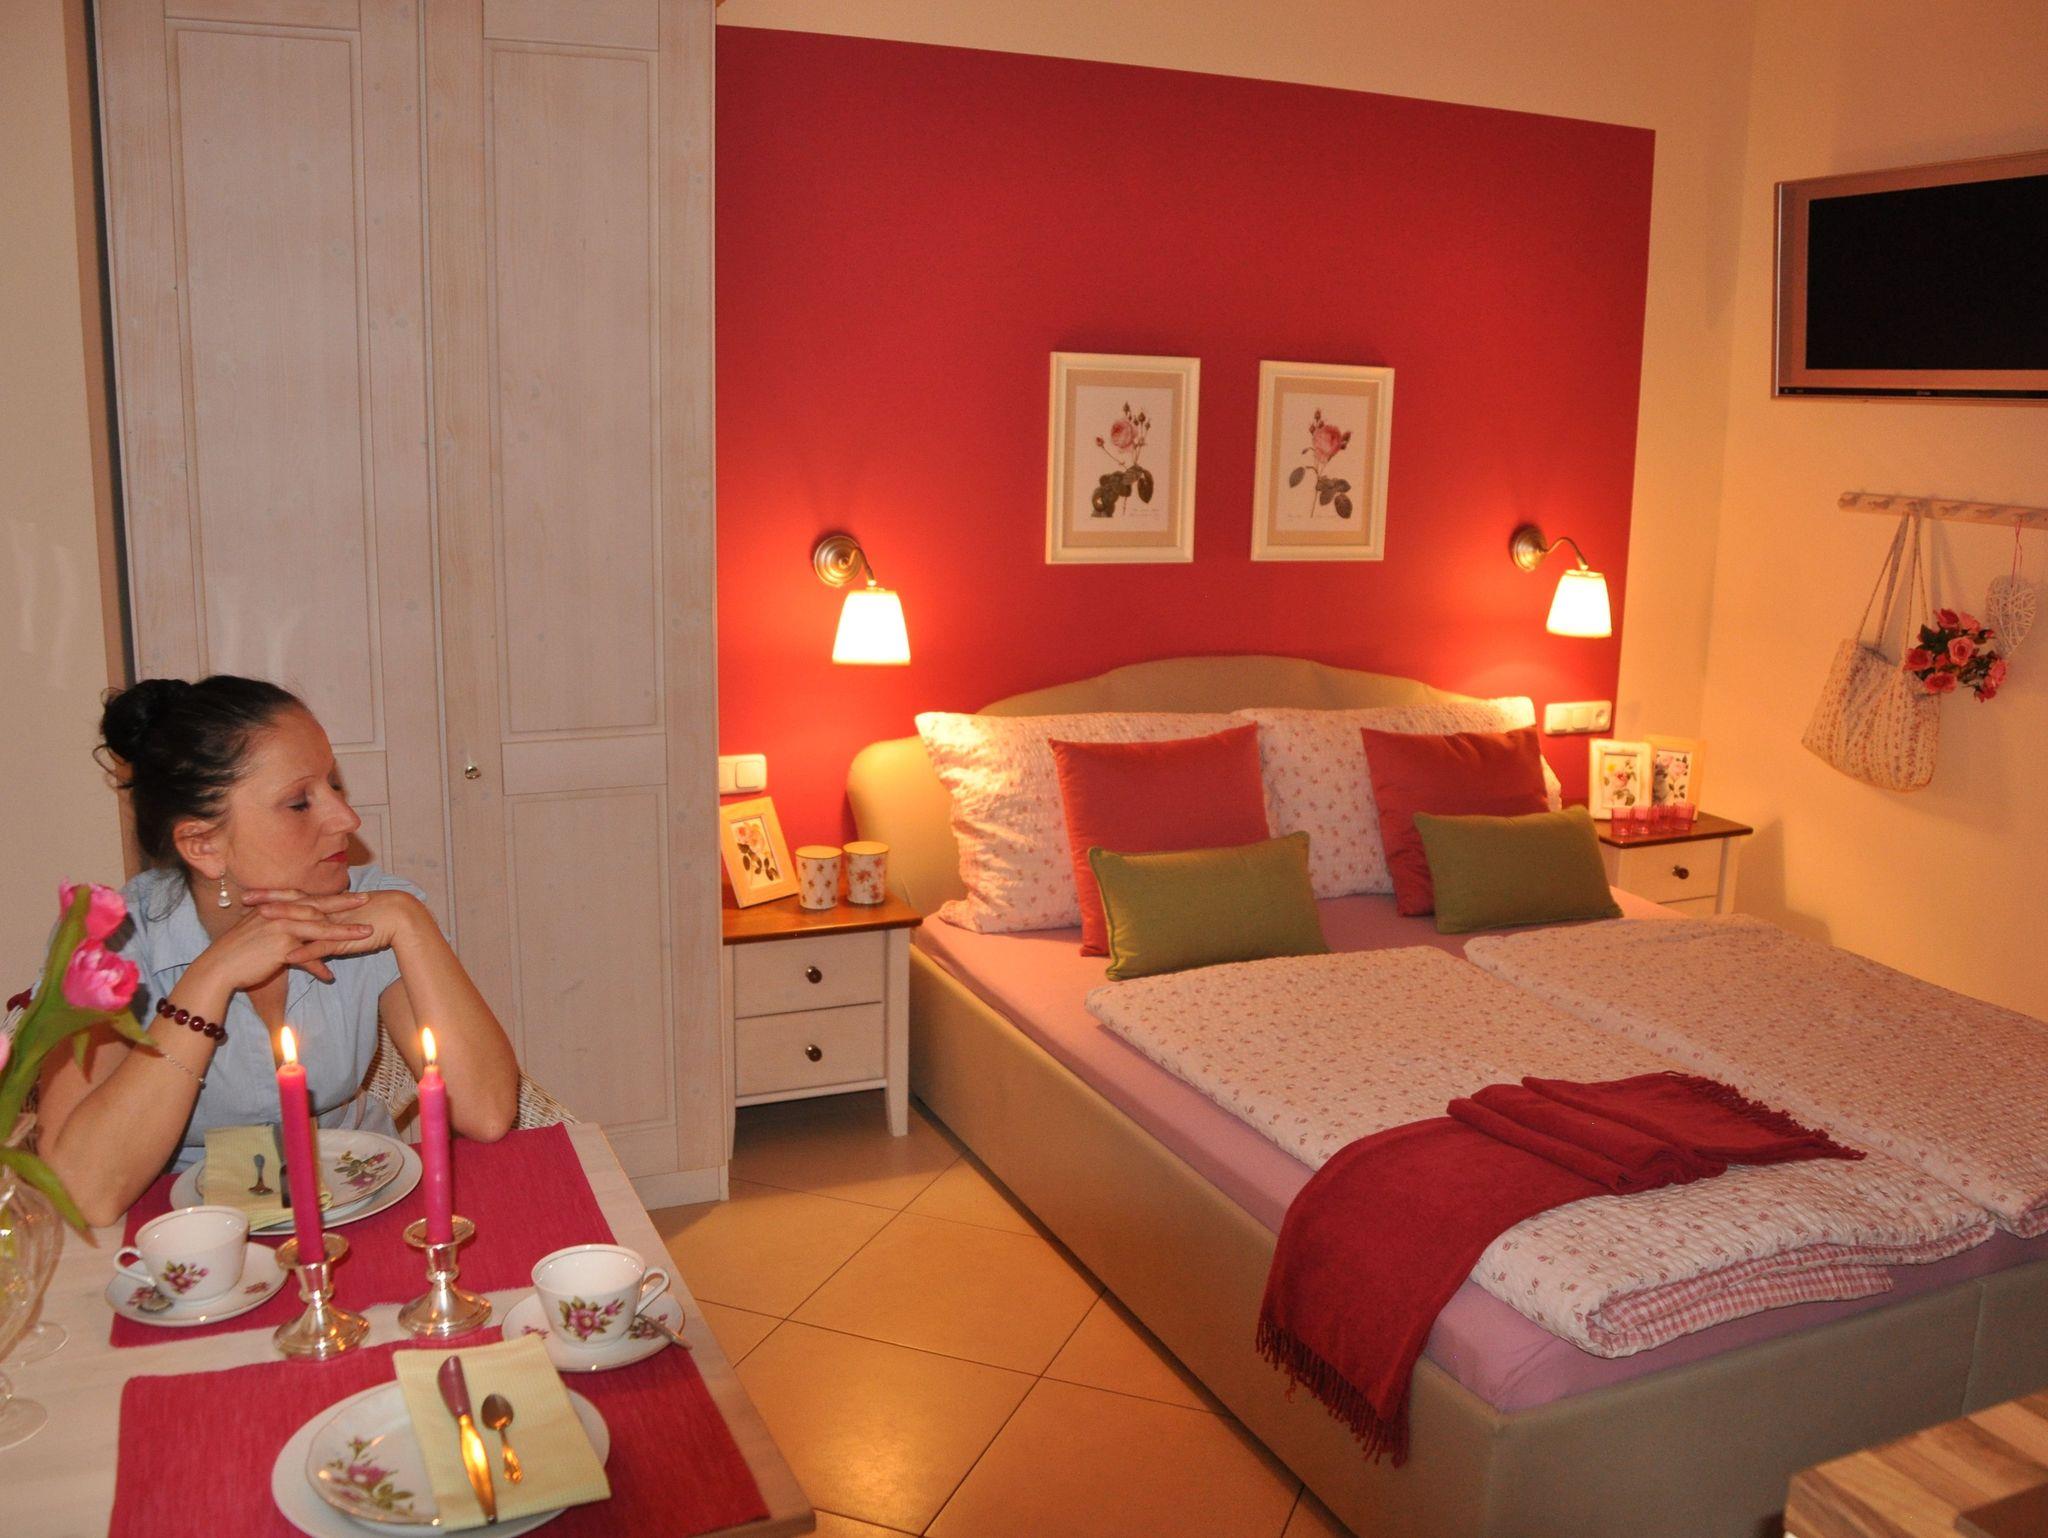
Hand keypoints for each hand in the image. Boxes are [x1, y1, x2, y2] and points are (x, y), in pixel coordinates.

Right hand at [187, 891, 374, 991]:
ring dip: (345, 932)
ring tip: (367, 934)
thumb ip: (281, 931)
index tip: (351, 892)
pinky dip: (319, 966)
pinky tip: (331, 976)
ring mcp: (280, 929)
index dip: (331, 895)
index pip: (308, 897)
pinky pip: (306, 957)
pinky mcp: (280, 948)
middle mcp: (278, 913)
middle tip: (369, 899)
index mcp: (274, 907)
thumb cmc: (238, 952)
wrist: (217, 967)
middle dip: (345, 904)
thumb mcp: (260, 934)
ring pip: (319, 928)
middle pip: (318, 907)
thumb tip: (297, 938)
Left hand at [241, 888, 424, 969]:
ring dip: (282, 922)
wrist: (401, 918)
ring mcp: (335, 924)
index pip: (294, 896)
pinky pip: (323, 946)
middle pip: (293, 904)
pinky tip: (289, 957)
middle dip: (268, 902)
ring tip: (259, 922)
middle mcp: (328, 910)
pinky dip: (306, 952)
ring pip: (304, 922)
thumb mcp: (346, 921)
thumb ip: (328, 928)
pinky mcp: (345, 939)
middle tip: (244, 900)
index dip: (271, 895)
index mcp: (327, 904)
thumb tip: (314, 933)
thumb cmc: (376, 918)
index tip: (249, 895)